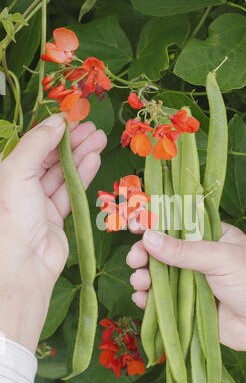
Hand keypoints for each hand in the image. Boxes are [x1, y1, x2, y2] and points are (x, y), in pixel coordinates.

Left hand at [0, 114, 106, 351]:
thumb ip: (38, 144)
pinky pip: (71, 191)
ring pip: (63, 173)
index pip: (32, 146)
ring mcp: (39, 203)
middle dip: (72, 142)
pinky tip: (95, 160)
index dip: (53, 131)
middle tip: (93, 127)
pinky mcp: (57, 217)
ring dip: (81, 156)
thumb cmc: (14, 216)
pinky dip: (84, 175)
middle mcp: (21, 187)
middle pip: (50, 158)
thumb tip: (57, 122)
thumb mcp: (18, 171)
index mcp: (7, 174)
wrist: (25, 264)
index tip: (73, 118)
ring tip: (100, 138)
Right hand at [127, 224, 245, 380]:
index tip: (135, 225)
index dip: (155, 224)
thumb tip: (148, 237)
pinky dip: (149, 299)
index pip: (178, 224)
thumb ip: (183, 250)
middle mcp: (199, 257)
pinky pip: (163, 300)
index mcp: (211, 237)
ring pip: (159, 276)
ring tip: (139, 281)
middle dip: (145, 254)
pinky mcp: (188, 306)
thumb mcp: (220, 258)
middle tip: (134, 259)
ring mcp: (192, 282)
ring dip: (144, 277)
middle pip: (163, 251)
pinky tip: (142, 299)